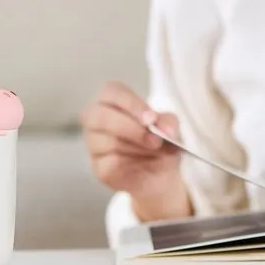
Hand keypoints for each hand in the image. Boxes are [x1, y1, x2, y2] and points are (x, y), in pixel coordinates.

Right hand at [80, 80, 181, 197]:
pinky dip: (134, 165)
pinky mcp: (99, 168)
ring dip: (139, 148)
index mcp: (112, 100)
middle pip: (100, 116)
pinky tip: (145, 164)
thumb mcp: (169, 127)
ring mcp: (94, 145)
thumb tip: (165, 130)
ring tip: (157, 152)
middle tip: (156, 139)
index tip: (151, 118)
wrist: (161, 172)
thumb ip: (168, 123)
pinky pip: (111, 164)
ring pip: (109, 142)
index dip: (131, 103)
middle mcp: (97, 119)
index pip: (112, 92)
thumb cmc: (160, 141)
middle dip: (130, 128)